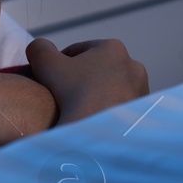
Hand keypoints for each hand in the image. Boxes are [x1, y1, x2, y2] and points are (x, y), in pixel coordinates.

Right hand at [25, 38, 148, 124]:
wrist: (101, 135)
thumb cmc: (74, 94)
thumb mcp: (46, 64)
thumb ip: (39, 48)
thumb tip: (39, 48)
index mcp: (113, 48)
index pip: (77, 52)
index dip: (57, 65)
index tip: (49, 81)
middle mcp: (133, 66)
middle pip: (95, 71)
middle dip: (78, 81)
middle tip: (61, 97)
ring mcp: (141, 90)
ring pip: (108, 90)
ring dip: (93, 97)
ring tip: (78, 111)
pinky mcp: (143, 113)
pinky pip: (117, 108)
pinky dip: (106, 112)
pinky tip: (92, 121)